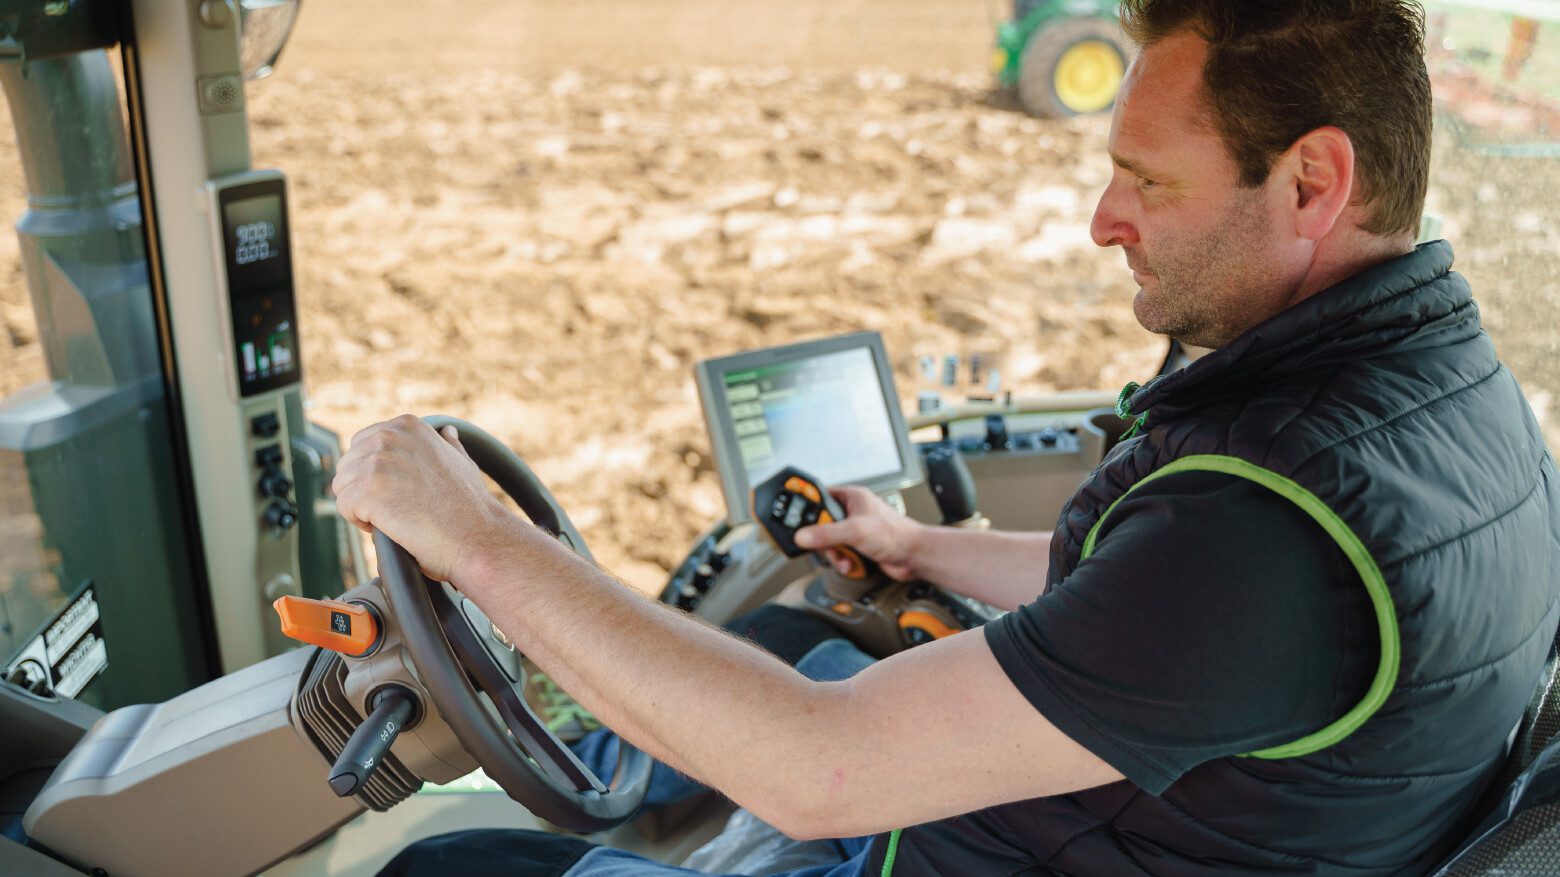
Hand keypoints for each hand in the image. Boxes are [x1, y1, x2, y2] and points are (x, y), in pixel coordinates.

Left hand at [332, 415, 514, 581]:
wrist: (476, 534)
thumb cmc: (471, 506)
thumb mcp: (462, 462)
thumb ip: (448, 444)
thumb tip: (447, 432)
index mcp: (407, 426)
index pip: (362, 443)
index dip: (374, 473)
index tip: (396, 491)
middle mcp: (389, 437)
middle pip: (348, 464)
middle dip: (364, 490)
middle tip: (394, 509)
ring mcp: (377, 462)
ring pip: (342, 486)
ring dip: (361, 507)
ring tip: (392, 519)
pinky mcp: (367, 491)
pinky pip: (343, 507)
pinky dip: (359, 522)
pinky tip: (387, 526)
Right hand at [793, 485, 922, 580]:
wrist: (914, 557)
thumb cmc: (896, 534)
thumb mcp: (855, 531)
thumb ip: (826, 534)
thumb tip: (803, 536)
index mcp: (851, 497)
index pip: (819, 497)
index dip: (807, 508)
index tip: (795, 518)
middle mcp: (852, 511)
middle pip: (821, 524)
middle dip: (824, 540)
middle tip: (827, 544)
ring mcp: (855, 530)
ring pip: (829, 541)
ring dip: (835, 553)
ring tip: (844, 557)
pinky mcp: (858, 546)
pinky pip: (839, 553)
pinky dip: (843, 561)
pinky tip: (850, 563)